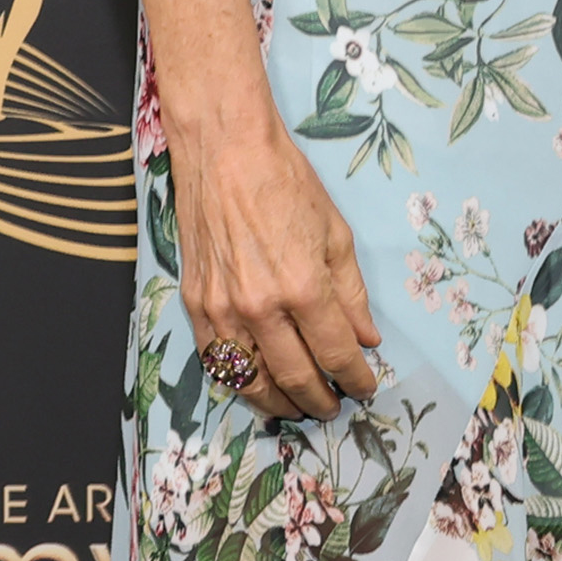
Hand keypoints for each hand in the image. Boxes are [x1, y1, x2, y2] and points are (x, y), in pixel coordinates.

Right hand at [168, 107, 382, 422]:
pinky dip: (238, 381)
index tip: (366, 387)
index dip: (355, 377)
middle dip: (319, 399)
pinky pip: (215, 359)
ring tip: (298, 408)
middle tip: (334, 408)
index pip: (336, 352)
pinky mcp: (194, 303)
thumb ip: (351, 293)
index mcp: (303, 287)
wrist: (224, 152)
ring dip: (277, 401)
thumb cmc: (287, 183)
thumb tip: (366, 337)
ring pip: (249, 379)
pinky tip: (256, 385)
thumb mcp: (336, 234)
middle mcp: (259, 307)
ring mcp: (221, 309)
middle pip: (293, 375)